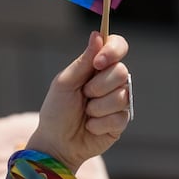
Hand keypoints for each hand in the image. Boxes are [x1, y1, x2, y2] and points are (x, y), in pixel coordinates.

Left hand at [26, 31, 131, 170]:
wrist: (56, 143)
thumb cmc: (57, 111)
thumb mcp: (64, 84)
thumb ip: (82, 62)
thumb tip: (97, 35)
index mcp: (98, 67)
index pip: (118, 46)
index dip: (113, 50)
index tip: (98, 63)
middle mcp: (112, 81)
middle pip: (121, 72)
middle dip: (97, 87)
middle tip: (84, 96)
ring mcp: (120, 101)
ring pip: (121, 96)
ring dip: (96, 108)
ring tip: (85, 113)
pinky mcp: (122, 121)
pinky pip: (119, 117)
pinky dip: (99, 124)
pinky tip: (90, 127)